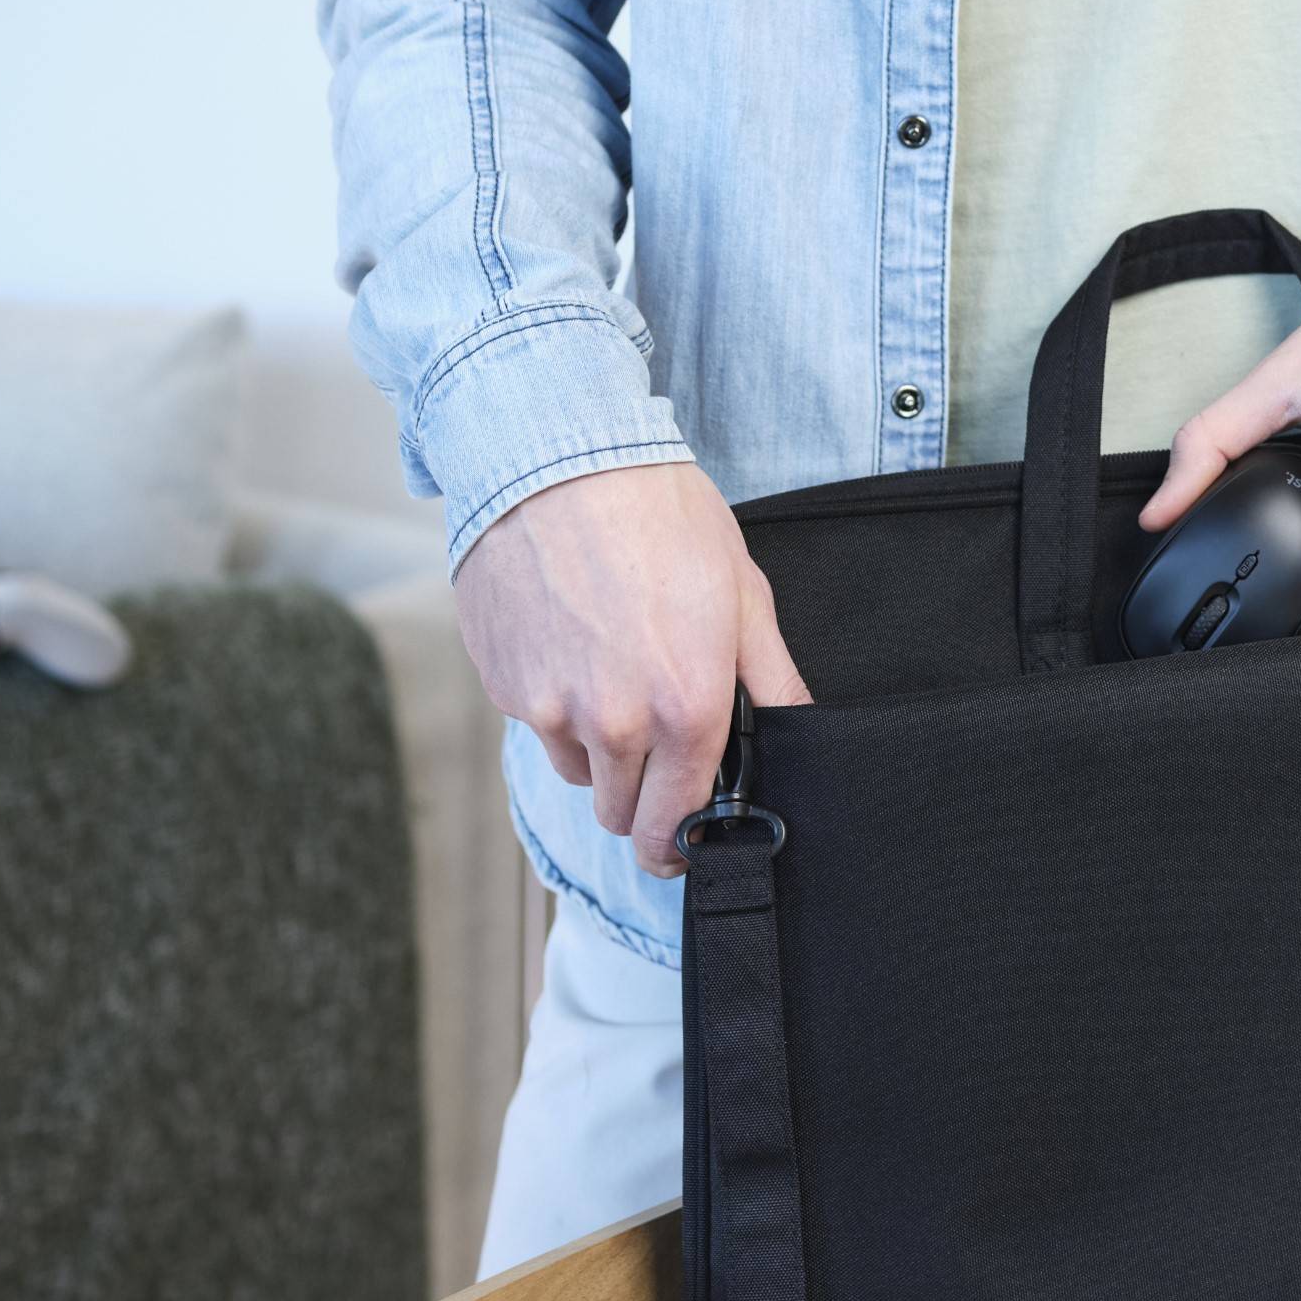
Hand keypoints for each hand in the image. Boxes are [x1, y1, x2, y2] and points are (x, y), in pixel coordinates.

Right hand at [454, 461, 809, 875]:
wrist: (557, 458)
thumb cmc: (660, 516)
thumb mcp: (743, 592)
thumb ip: (771, 678)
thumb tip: (798, 729)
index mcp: (686, 708)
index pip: (677, 823)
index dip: (681, 842)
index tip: (683, 841)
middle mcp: (615, 724)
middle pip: (620, 813)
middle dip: (640, 794)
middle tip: (654, 743)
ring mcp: (550, 708)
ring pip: (576, 770)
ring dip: (595, 747)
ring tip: (612, 668)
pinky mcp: (502, 684)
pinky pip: (535, 721)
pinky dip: (553, 702)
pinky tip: (570, 640)